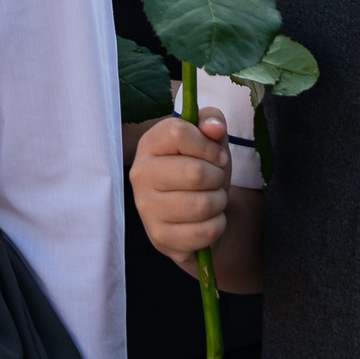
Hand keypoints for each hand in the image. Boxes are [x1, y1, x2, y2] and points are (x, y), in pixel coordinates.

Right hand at [129, 113, 233, 271]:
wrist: (195, 213)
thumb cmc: (200, 169)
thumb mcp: (209, 141)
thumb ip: (212, 121)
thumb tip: (214, 127)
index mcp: (149, 144)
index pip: (179, 133)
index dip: (208, 145)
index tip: (215, 155)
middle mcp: (140, 174)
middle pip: (195, 173)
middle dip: (217, 177)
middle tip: (214, 180)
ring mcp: (146, 208)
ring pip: (203, 204)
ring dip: (218, 202)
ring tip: (210, 199)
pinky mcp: (160, 237)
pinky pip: (205, 231)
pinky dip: (217, 226)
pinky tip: (206, 221)